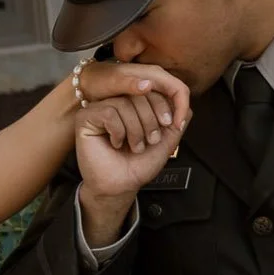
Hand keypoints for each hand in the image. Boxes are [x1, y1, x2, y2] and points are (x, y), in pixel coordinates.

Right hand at [73, 62, 189, 214]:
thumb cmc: (139, 164)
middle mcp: (116, 101)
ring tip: (134, 147)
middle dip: (150, 121)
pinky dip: (118, 131)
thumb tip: (187, 103)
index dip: (163, 106)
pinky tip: (115, 144)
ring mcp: (99, 108)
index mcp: (133, 103)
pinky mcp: (86, 118)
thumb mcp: (166, 140)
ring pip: (123, 104)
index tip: (167, 127)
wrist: (122, 185)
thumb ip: (177, 120)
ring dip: (135, 130)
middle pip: (138, 94)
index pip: (152, 89)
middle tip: (149, 141)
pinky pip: (108, 113)